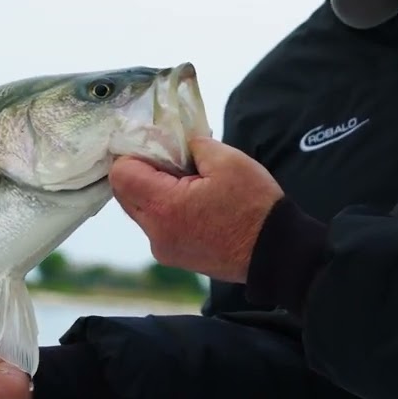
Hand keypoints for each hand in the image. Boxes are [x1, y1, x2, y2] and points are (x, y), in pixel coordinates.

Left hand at [111, 136, 283, 282]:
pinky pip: (158, 225)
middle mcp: (155, 233)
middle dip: (144, 171)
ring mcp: (164, 249)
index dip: (135, 153)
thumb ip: (193, 144)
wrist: (276, 253)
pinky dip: (168, 209)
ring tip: (192, 183)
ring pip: (141, 209)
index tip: (159, 146)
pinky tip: (198, 203)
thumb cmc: (255, 207)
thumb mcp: (228, 161)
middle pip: (126, 193)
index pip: (121, 174)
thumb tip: (177, 141)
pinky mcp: (175, 257)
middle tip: (176, 161)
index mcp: (164, 207)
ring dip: (157, 191)